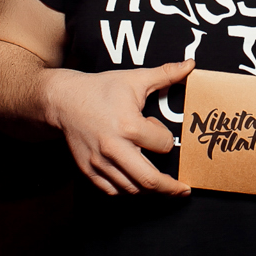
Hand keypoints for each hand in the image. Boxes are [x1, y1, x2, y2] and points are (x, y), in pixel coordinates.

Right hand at [43, 58, 194, 196]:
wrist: (64, 101)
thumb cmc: (101, 89)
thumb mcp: (135, 79)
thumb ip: (166, 74)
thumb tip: (191, 65)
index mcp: (128, 126)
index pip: (163, 145)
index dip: (168, 139)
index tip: (159, 131)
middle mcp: (114, 148)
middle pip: (149, 179)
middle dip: (170, 188)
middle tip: (183, 189)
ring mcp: (99, 162)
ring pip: (132, 188)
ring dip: (150, 189)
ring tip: (161, 185)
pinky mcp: (88, 170)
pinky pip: (112, 190)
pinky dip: (128, 190)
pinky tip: (136, 183)